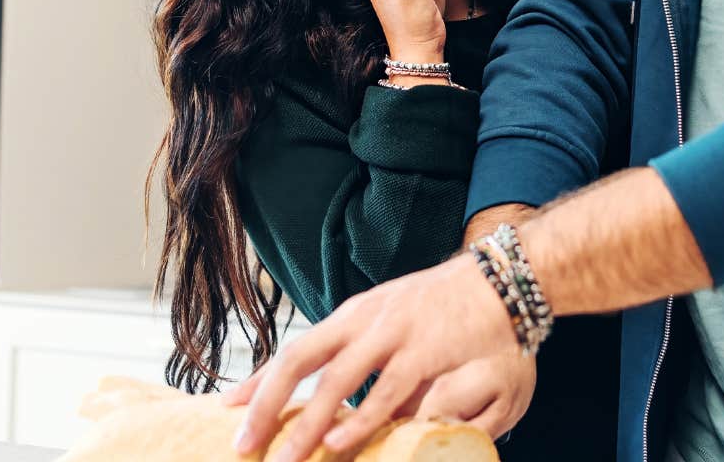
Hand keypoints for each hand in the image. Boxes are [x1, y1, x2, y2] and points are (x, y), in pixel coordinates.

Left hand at [225, 256, 515, 460]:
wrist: (496, 280)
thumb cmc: (438, 309)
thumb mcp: (387, 321)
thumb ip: (356, 354)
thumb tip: (321, 398)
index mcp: (351, 316)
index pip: (294, 350)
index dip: (259, 382)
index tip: (227, 412)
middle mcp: (364, 321)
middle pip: (301, 362)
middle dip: (268, 406)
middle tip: (244, 446)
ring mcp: (394, 334)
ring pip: (339, 382)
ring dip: (308, 426)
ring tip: (285, 461)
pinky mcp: (427, 351)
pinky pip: (387, 391)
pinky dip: (361, 420)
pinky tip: (340, 443)